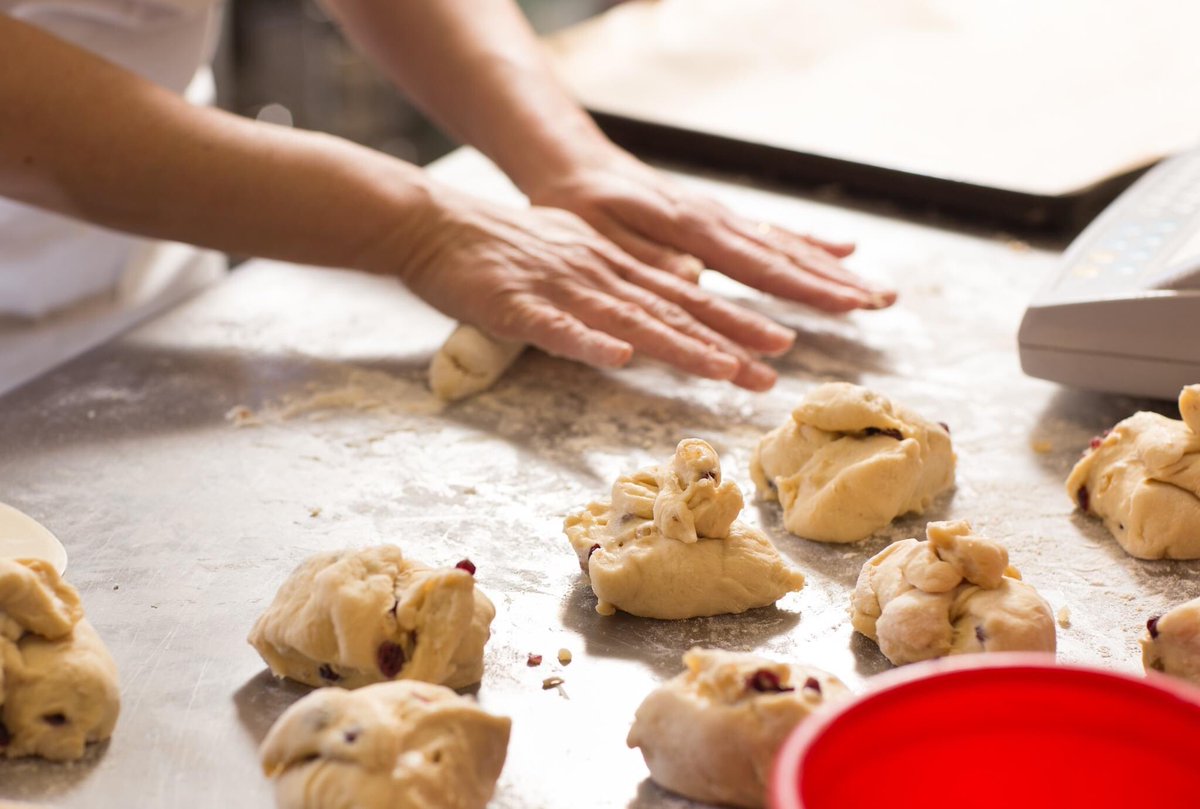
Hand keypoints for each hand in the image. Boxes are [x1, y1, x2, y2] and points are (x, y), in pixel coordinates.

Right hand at [395, 186, 798, 389]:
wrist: (438, 226)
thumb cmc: (502, 249)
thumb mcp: (573, 253)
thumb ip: (615, 281)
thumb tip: (656, 306)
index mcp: (613, 266)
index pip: (685, 299)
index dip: (733, 323)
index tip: (778, 347)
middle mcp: (599, 273)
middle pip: (673, 310)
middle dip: (728, 340)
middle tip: (774, 368)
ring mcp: (560, 288)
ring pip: (629, 319)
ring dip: (678, 345)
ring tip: (722, 368)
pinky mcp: (516, 306)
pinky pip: (556, 326)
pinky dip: (589, 341)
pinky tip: (619, 357)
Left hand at [523, 149, 896, 311]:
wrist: (576, 164)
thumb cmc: (583, 206)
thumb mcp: (602, 237)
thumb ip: (649, 259)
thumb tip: (695, 280)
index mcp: (691, 228)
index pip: (759, 265)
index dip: (806, 287)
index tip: (848, 303)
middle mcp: (716, 220)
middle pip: (786, 255)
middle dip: (836, 282)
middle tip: (883, 303)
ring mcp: (720, 217)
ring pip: (785, 244)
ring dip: (832, 269)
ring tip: (875, 291)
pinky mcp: (716, 218)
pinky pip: (770, 232)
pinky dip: (807, 242)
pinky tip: (840, 250)